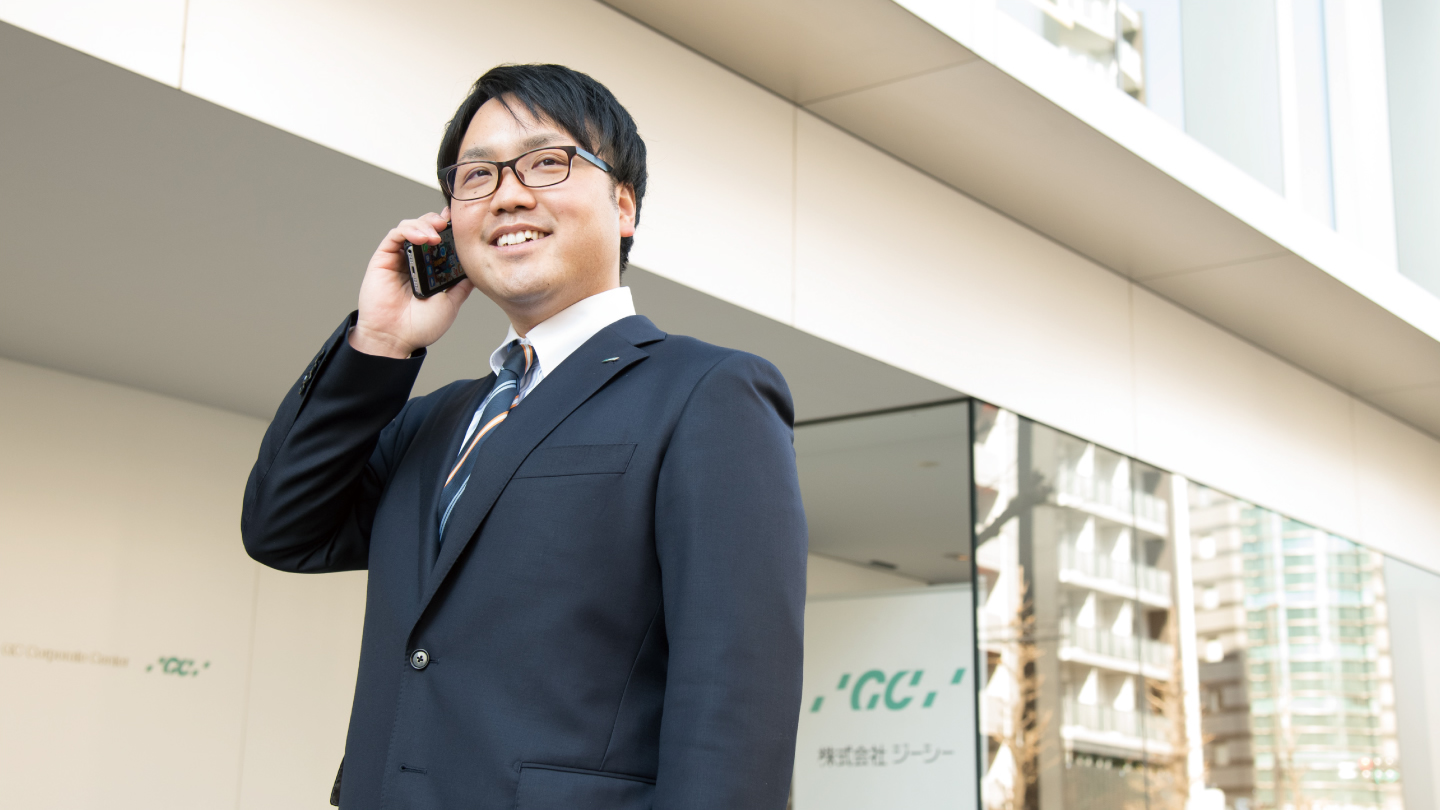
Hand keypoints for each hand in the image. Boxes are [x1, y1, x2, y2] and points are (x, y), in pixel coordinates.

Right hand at [350, 207, 473, 357]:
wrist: (397, 339)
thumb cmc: (420, 326)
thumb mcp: (452, 302)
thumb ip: (462, 284)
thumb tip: (478, 268)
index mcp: (431, 270)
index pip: (441, 241)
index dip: (450, 229)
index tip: (462, 222)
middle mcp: (415, 261)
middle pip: (426, 229)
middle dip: (438, 221)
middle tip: (449, 222)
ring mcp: (399, 258)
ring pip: (411, 227)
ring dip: (425, 224)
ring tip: (436, 233)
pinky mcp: (383, 258)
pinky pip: (395, 235)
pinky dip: (409, 230)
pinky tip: (422, 237)